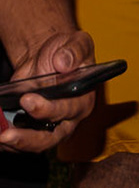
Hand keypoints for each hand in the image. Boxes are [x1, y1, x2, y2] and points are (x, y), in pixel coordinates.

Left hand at [0, 31, 96, 153]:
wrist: (48, 57)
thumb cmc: (66, 51)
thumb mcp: (77, 43)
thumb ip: (75, 51)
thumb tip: (63, 63)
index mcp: (83, 99)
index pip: (67, 110)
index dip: (48, 109)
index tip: (26, 99)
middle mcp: (69, 117)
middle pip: (51, 137)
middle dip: (28, 138)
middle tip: (7, 133)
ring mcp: (50, 125)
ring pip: (35, 144)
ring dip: (16, 143)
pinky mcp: (33, 129)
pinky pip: (21, 142)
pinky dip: (7, 141)